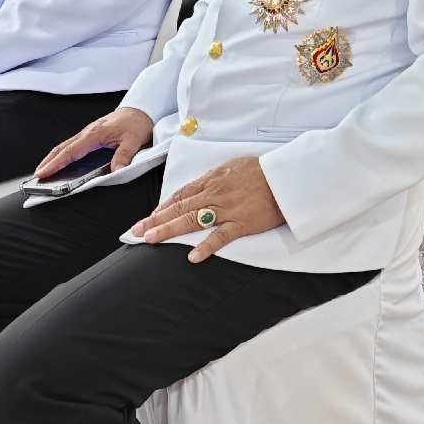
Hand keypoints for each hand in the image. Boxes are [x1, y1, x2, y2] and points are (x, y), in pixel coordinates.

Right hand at [36, 106, 154, 177]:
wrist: (142, 107)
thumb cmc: (137, 122)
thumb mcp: (135, 140)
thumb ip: (125, 155)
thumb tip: (116, 170)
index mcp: (95, 134)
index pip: (71, 151)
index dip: (56, 163)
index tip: (44, 172)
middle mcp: (88, 132)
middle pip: (62, 147)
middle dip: (48, 161)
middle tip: (37, 175)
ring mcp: (89, 132)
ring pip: (66, 145)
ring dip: (54, 157)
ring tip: (44, 170)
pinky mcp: (92, 134)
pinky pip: (73, 144)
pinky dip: (63, 153)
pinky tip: (61, 161)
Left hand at [132, 156, 286, 262]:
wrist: (286, 177)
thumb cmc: (262, 171)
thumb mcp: (233, 166)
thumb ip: (215, 178)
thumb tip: (201, 186)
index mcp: (212, 180)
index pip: (180, 195)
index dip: (162, 207)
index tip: (148, 217)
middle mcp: (214, 194)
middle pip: (179, 208)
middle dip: (155, 220)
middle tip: (137, 231)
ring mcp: (226, 209)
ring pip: (191, 220)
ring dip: (169, 230)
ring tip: (151, 239)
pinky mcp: (241, 223)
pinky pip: (220, 236)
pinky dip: (206, 247)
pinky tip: (192, 257)